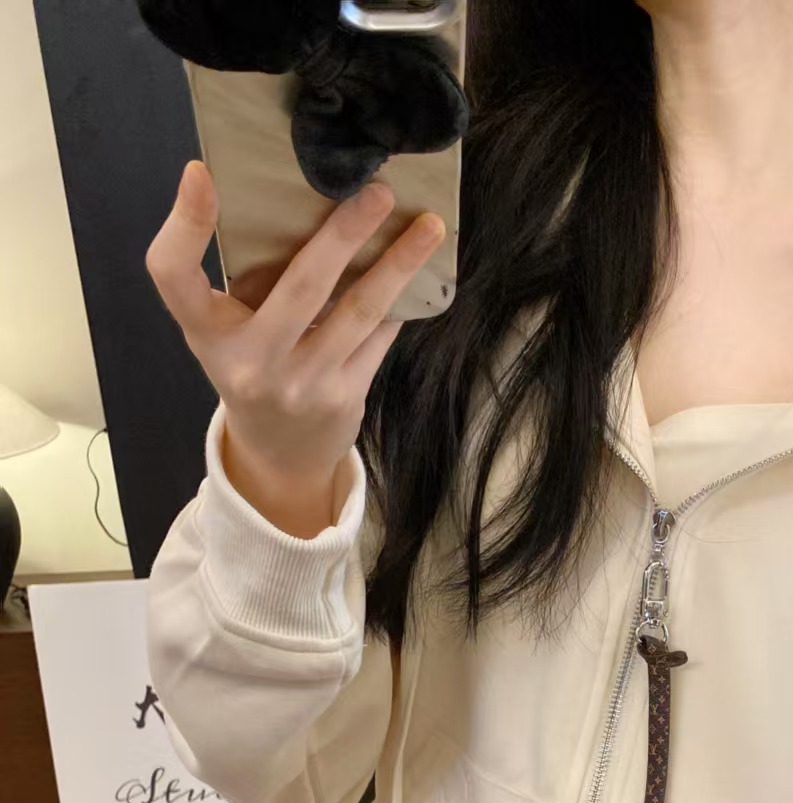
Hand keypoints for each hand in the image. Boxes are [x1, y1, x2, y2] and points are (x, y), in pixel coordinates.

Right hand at [145, 159, 446, 491]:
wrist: (280, 451)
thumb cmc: (250, 364)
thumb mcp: (223, 326)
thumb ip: (245, 274)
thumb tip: (296, 193)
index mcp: (207, 332)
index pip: (174, 276)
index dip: (184, 226)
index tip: (201, 174)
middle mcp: (251, 360)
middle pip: (302, 285)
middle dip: (344, 233)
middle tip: (379, 190)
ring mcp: (302, 384)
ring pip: (358, 311)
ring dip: (398, 265)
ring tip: (429, 226)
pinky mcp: (344, 398)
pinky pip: (379, 335)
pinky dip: (401, 298)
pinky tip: (422, 267)